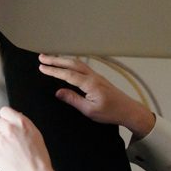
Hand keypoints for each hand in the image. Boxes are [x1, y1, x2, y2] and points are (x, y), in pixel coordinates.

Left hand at [0, 107, 63, 170]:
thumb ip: (23, 125)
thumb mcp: (36, 135)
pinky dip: (0, 155)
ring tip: (13, 152)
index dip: (6, 118)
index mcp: (21, 123)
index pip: (4, 111)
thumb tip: (14, 120)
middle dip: (3, 130)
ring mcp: (1, 142)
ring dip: (1, 143)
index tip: (7, 122)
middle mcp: (9, 130)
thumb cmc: (39, 158)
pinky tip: (9, 159)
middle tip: (11, 140)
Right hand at [38, 54, 155, 139]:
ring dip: (63, 60)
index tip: (42, 67)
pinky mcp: (97, 78)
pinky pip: (82, 67)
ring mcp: (96, 76)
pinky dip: (71, 63)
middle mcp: (93, 76)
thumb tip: (59, 92)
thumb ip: (73, 99)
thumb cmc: (111, 112)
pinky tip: (66, 65)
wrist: (128, 110)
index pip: (68, 74)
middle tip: (41, 57)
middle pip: (71, 64)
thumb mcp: (89, 110)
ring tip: (50, 59)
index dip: (53, 70)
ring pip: (77, 63)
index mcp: (90, 84)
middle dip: (55, 60)